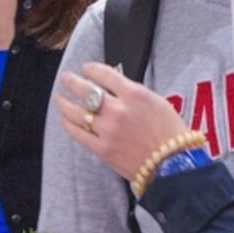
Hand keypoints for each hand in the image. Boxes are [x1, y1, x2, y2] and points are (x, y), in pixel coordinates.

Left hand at [55, 62, 187, 180]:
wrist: (174, 164)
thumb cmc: (172, 134)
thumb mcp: (158, 103)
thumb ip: (135, 95)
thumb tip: (117, 90)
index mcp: (135, 94)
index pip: (105, 74)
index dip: (92, 69)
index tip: (87, 68)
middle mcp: (118, 109)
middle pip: (87, 90)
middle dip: (73, 81)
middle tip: (66, 78)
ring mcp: (108, 129)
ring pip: (77, 112)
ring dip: (64, 103)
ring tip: (59, 98)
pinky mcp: (102, 148)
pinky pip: (79, 134)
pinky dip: (69, 125)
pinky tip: (65, 119)